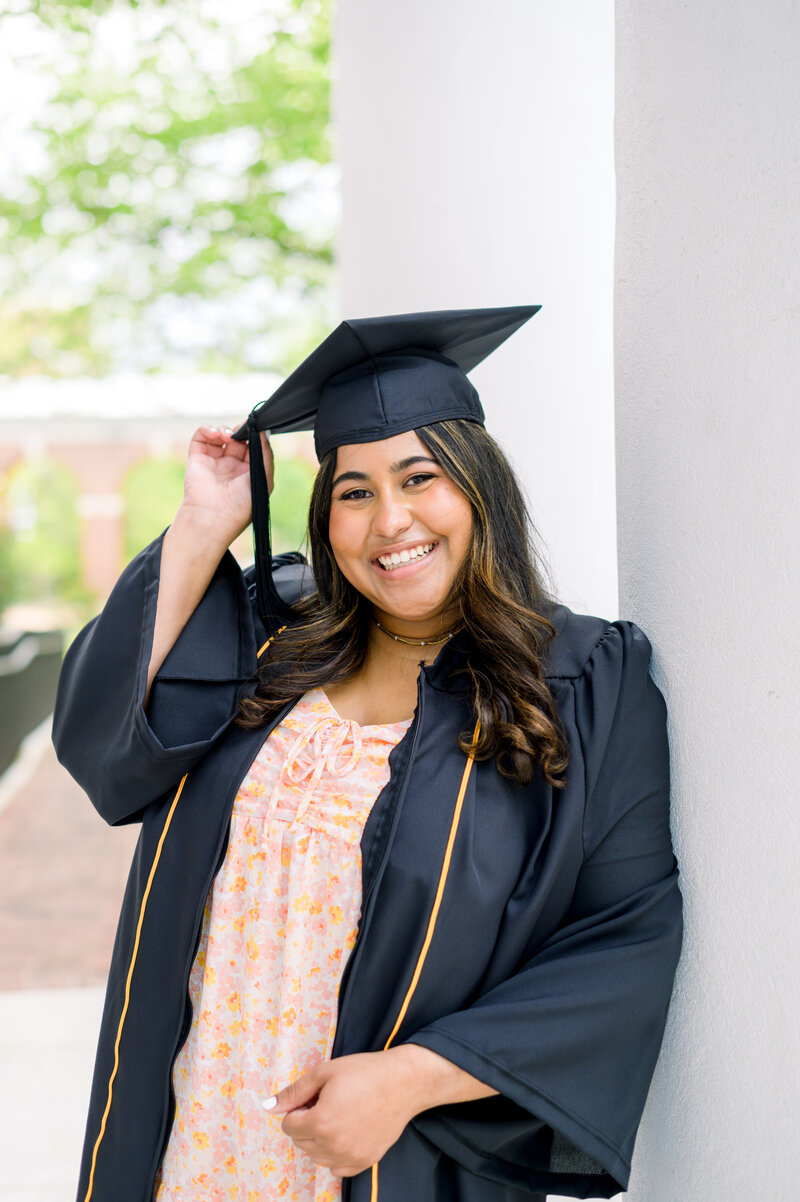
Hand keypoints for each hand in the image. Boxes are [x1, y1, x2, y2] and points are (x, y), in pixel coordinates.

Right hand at [178, 423, 273, 545]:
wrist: (212, 518)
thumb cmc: (240, 506)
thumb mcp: (263, 480)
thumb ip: (266, 455)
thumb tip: (265, 433)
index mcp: (247, 475)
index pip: (253, 448)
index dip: (255, 437)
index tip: (257, 428)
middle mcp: (231, 468)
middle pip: (237, 439)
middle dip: (240, 431)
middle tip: (242, 428)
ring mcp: (213, 463)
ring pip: (219, 436)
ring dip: (225, 429)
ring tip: (228, 435)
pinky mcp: (197, 459)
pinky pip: (201, 437)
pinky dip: (207, 430)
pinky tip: (215, 434)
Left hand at [265, 1051, 417, 1177]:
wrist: (403, 1082)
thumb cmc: (364, 1072)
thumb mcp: (325, 1072)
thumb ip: (294, 1092)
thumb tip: (268, 1107)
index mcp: (320, 1122)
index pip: (288, 1125)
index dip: (298, 1108)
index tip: (315, 1096)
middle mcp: (332, 1146)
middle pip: (300, 1142)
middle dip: (306, 1122)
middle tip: (328, 1101)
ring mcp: (349, 1158)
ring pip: (316, 1156)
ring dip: (319, 1138)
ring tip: (338, 1114)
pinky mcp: (363, 1162)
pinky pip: (336, 1168)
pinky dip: (335, 1153)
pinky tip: (347, 1131)